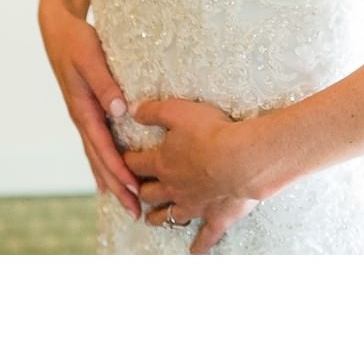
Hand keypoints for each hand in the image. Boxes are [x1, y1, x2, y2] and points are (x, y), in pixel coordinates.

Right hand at [39, 3, 139, 218]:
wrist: (58, 29)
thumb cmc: (76, 41)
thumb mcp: (91, 59)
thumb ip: (105, 84)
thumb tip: (121, 111)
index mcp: (83, 109)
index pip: (103, 148)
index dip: (118, 170)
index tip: (133, 189)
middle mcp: (82, 118)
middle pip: (99, 160)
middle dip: (117, 186)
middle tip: (134, 211)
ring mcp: (83, 116)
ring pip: (97, 155)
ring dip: (111, 178)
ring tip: (126, 201)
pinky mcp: (87, 109)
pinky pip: (97, 143)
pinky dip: (105, 161)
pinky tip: (113, 172)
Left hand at [125, 98, 259, 254]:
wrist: (241, 159)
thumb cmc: (211, 132)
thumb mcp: (178, 112)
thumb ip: (153, 111)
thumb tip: (131, 110)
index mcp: (162, 163)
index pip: (135, 163)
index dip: (127, 161)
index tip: (122, 160)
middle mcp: (173, 188)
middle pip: (149, 193)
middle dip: (140, 191)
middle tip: (137, 191)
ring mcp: (194, 205)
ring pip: (169, 216)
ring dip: (159, 217)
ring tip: (151, 220)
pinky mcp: (216, 217)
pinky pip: (206, 236)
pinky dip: (200, 245)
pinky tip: (195, 253)